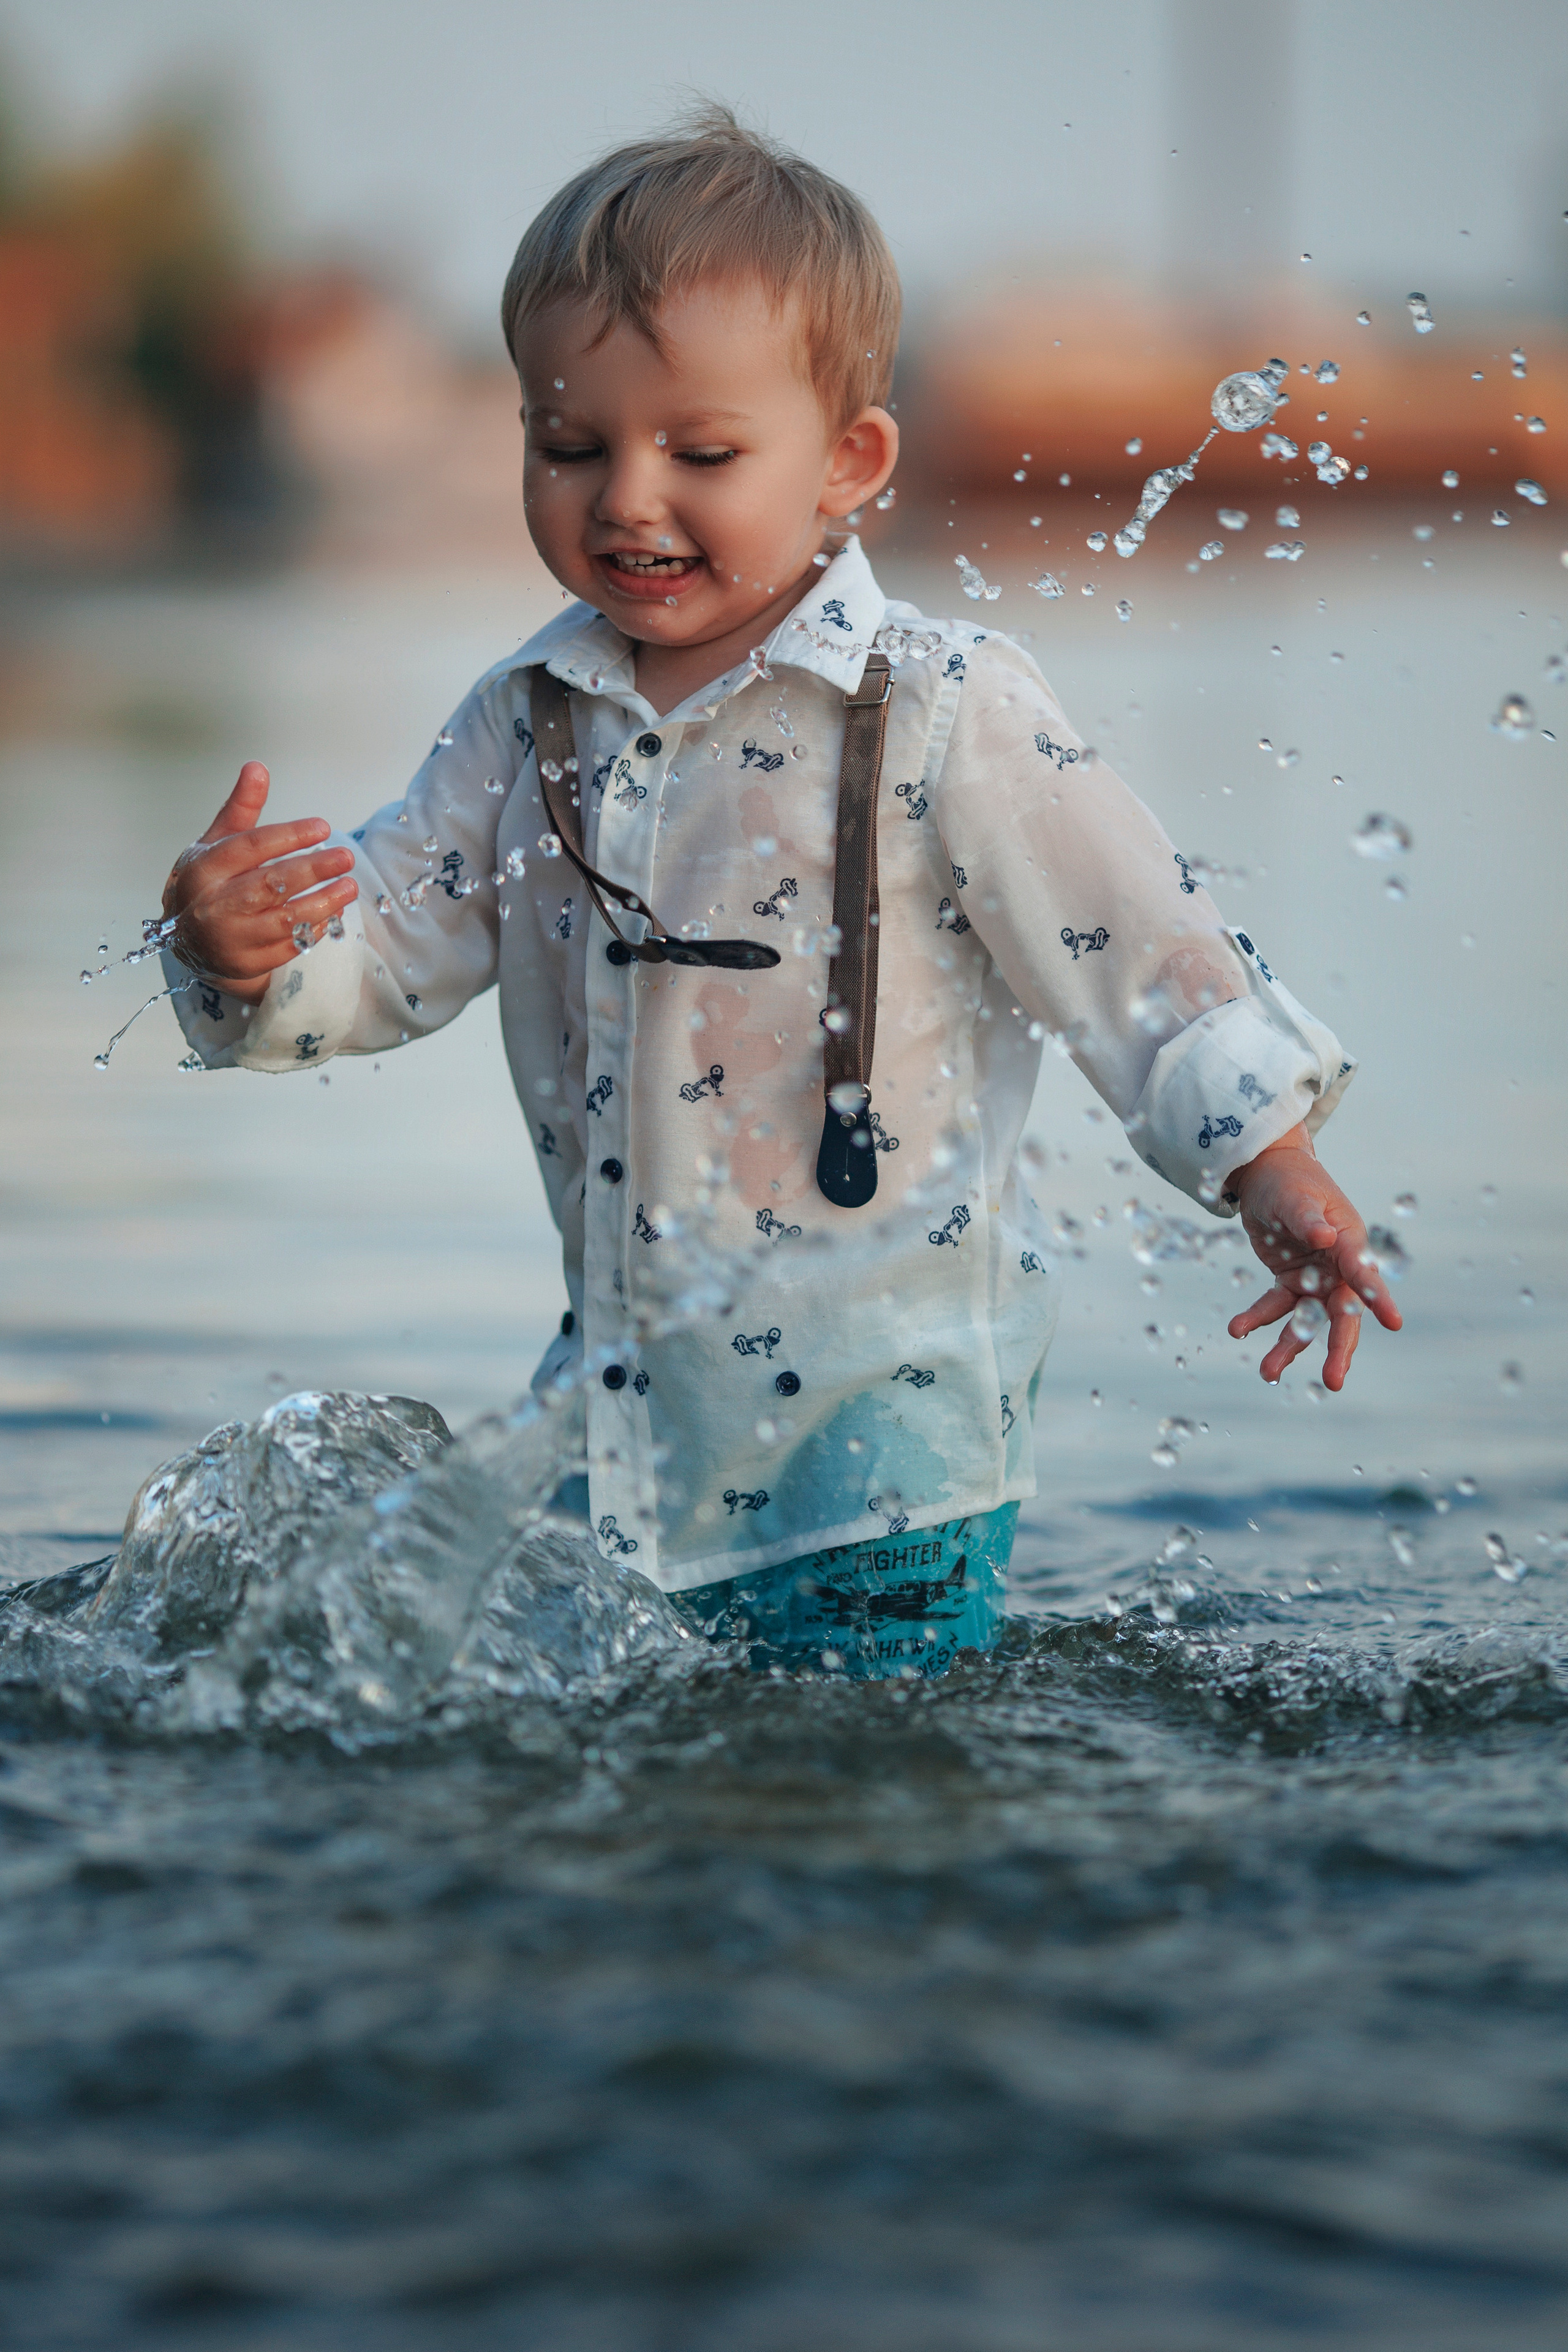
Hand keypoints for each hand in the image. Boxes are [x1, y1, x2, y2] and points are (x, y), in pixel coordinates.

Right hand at [162, 763, 357, 1005]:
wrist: (185, 940)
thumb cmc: (208, 882)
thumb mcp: (215, 843)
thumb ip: (241, 809)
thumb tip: (257, 767)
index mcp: (204, 868)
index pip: (251, 847)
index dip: (289, 836)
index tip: (323, 827)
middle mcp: (214, 905)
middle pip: (269, 885)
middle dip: (312, 870)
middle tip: (346, 856)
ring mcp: (232, 938)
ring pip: (284, 920)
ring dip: (323, 903)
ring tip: (350, 886)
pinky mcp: (248, 963)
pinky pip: (290, 947)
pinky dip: (315, 930)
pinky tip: (335, 913)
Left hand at [1225, 1126, 1402, 1388]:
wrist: (1267, 1176)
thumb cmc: (1290, 1182)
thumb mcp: (1295, 1197)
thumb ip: (1308, 1219)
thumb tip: (1325, 1237)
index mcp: (1348, 1242)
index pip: (1363, 1272)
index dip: (1377, 1297)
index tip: (1394, 1322)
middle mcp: (1337, 1267)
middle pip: (1341, 1313)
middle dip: (1338, 1348)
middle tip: (1333, 1381)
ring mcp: (1313, 1278)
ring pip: (1306, 1321)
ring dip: (1288, 1347)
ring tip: (1267, 1372)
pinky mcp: (1289, 1282)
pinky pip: (1275, 1307)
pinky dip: (1257, 1320)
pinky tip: (1237, 1330)